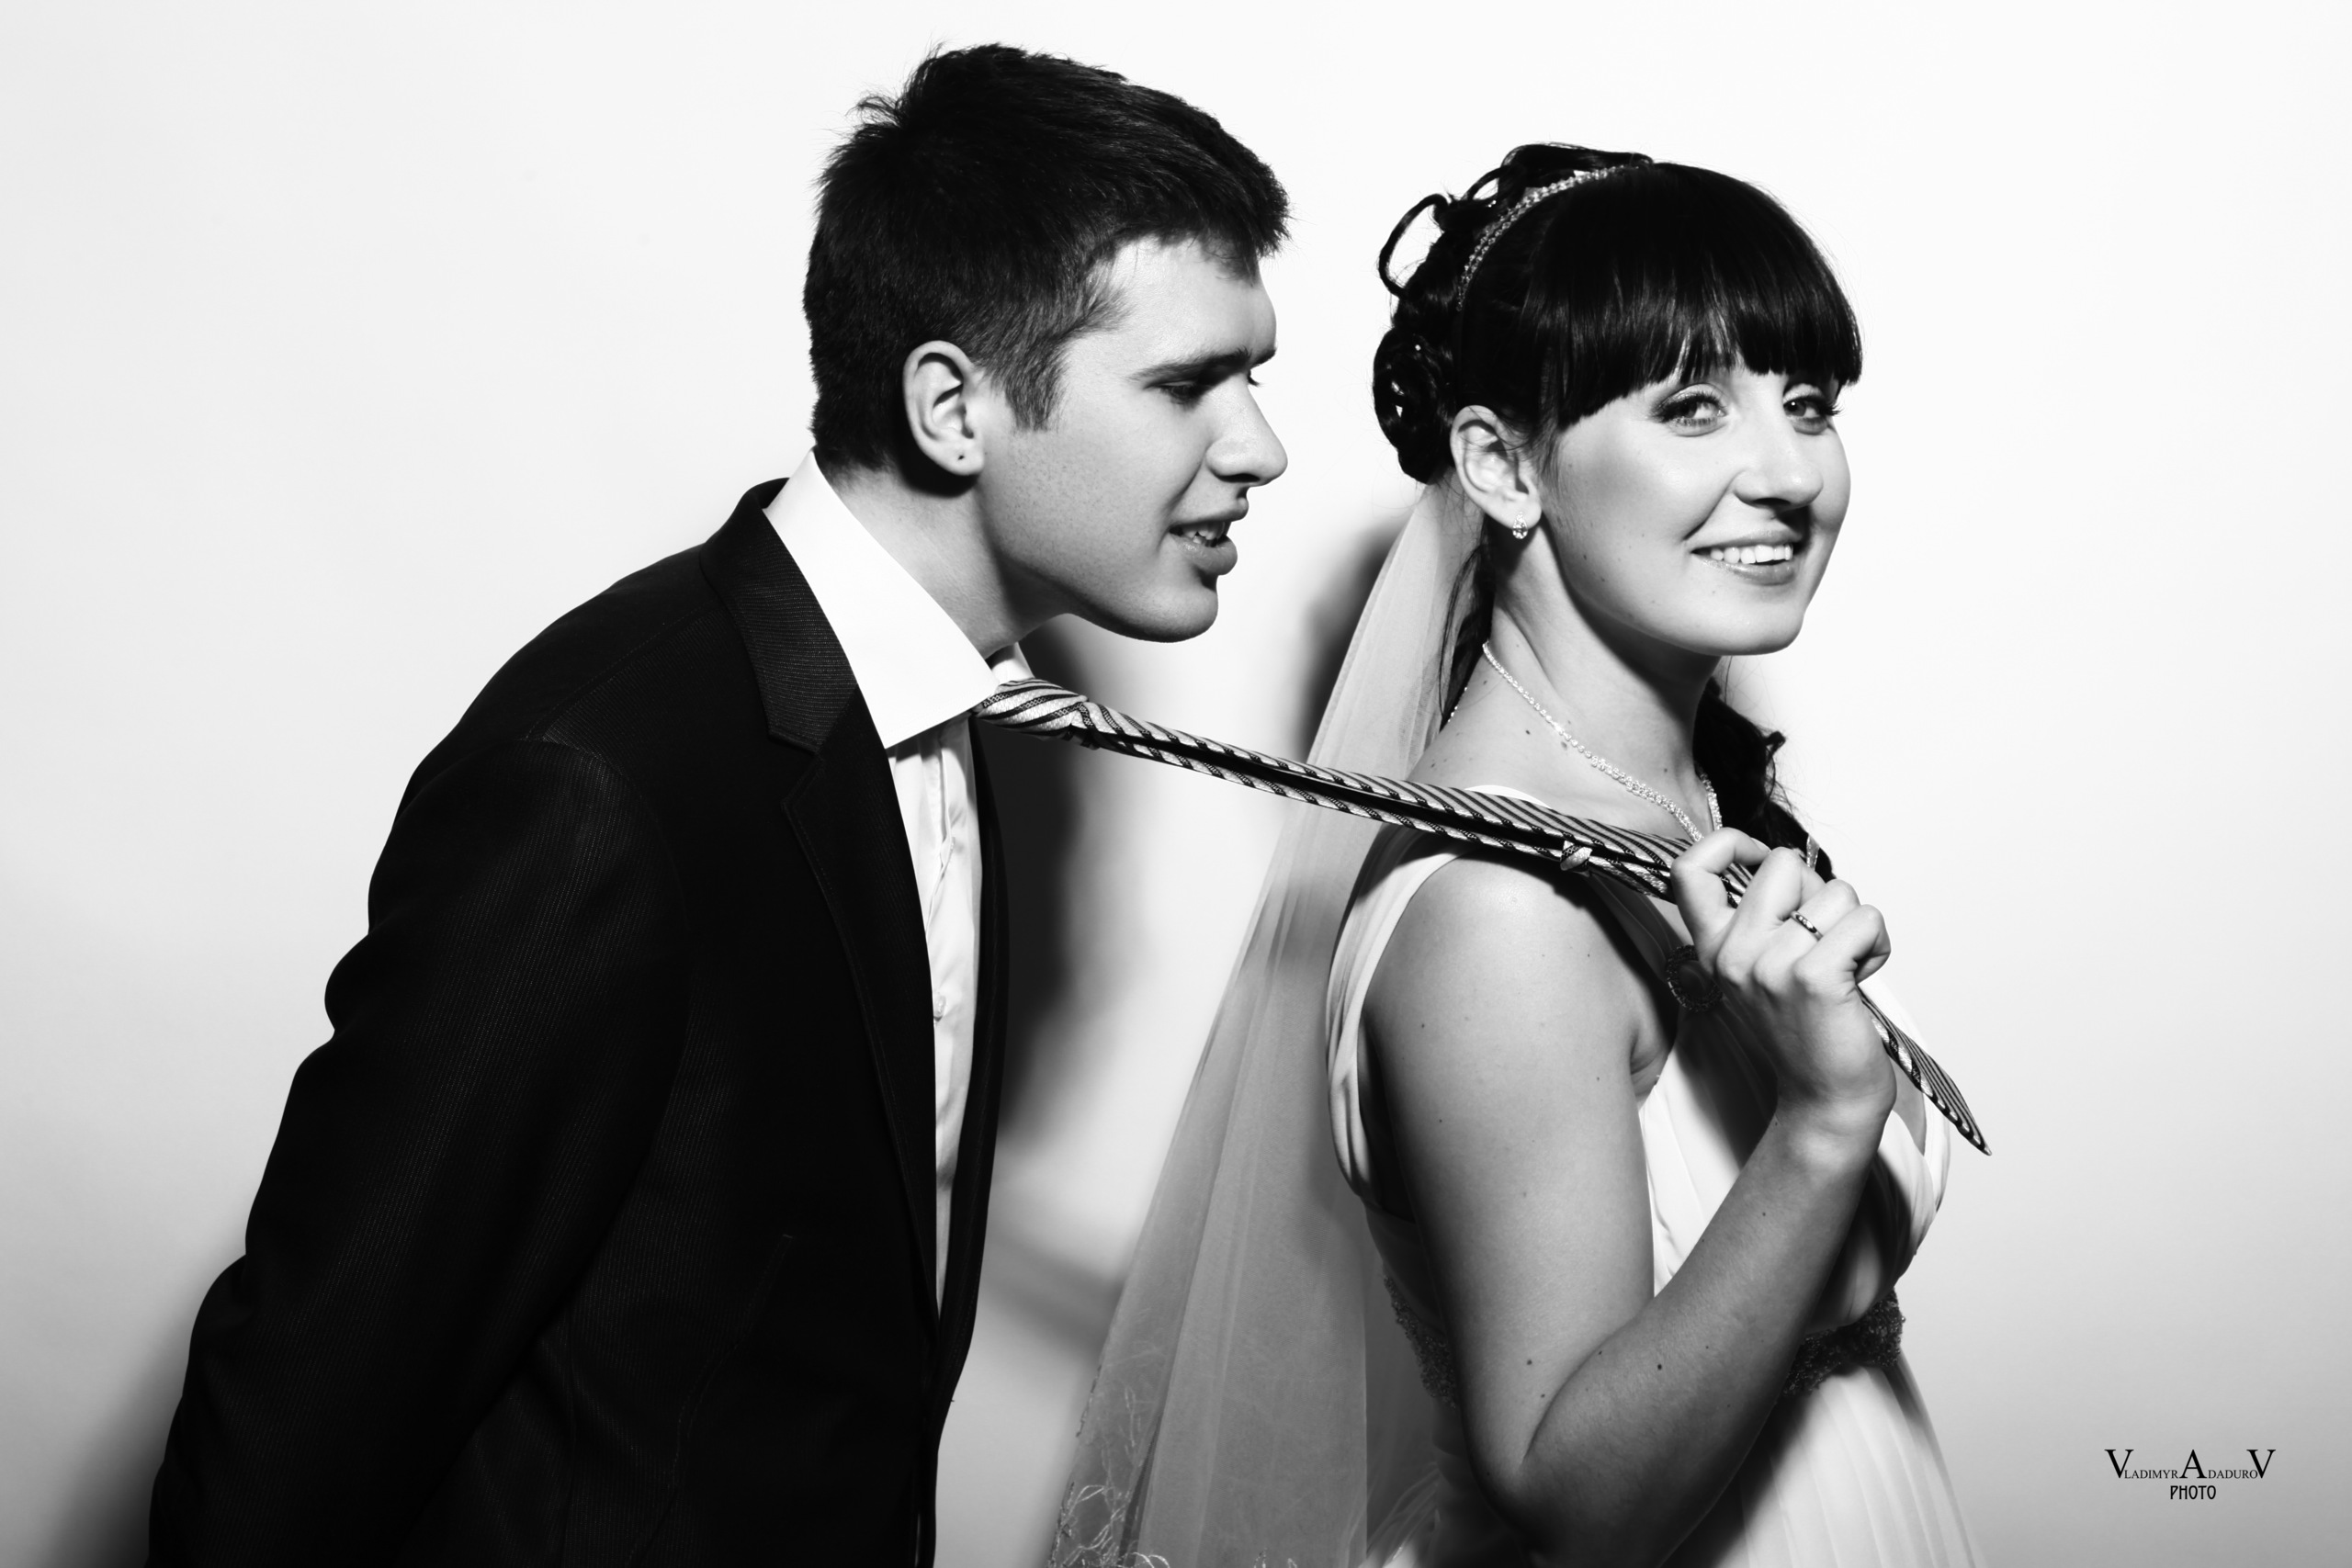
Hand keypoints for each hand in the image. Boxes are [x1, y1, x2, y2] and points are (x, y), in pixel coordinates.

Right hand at [1669, 831, 1895, 1145]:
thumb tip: (1792, 863)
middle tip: (1823, 939)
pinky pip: (1865, 920)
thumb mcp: (1762, 969)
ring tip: (1846, 966)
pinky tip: (1863, 976)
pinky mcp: (1812, 979)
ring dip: (1856, 924)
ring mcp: (1768, 966)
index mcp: (1713, 947)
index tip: (1760, 860)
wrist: (1826, 1100)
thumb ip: (1764, 916)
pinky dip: (1878, 944)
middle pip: (1783, 863)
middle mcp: (1732, 954)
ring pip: (1836, 892)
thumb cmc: (1806, 1029)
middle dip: (1819, 891)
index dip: (1730, 844)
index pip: (1690, 867)